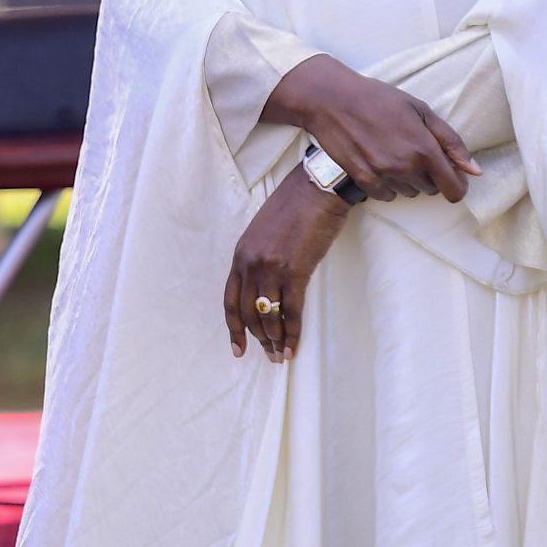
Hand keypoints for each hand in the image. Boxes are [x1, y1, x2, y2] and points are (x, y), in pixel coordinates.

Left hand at [224, 173, 353, 360]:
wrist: (315, 190)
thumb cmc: (294, 209)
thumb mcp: (264, 234)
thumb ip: (259, 259)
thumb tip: (265, 287)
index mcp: (240, 256)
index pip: (230, 301)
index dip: (234, 328)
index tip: (238, 349)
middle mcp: (250, 265)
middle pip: (249, 313)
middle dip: (258, 339)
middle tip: (269, 356)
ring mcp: (271, 269)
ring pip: (269, 316)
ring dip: (275, 340)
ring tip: (282, 356)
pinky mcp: (295, 272)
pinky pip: (292, 312)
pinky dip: (293, 333)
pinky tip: (295, 347)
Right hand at [265, 55, 479, 202]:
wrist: (332, 100)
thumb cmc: (379, 99)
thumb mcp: (421, 111)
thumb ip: (451, 141)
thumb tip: (475, 171)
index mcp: (424, 149)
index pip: (453, 188)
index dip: (458, 186)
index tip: (453, 178)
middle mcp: (405, 167)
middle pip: (431, 190)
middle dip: (431, 176)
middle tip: (418, 154)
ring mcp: (382, 176)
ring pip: (409, 192)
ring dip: (410, 180)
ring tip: (397, 156)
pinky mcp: (362, 180)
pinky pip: (387, 195)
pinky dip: (389, 185)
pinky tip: (382, 165)